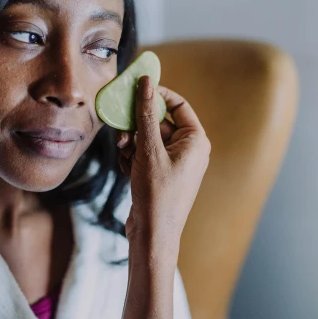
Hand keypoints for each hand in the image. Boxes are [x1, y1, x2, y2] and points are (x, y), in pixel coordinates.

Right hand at [116, 76, 209, 247]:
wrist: (152, 234)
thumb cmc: (157, 194)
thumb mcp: (149, 150)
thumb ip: (146, 114)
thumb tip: (146, 83)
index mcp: (195, 141)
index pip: (178, 105)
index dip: (157, 95)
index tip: (134, 91)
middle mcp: (188, 149)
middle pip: (158, 121)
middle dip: (137, 126)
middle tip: (122, 133)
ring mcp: (174, 162)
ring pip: (147, 137)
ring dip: (131, 143)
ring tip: (125, 155)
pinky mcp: (160, 173)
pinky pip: (143, 153)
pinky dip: (132, 157)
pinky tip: (127, 169)